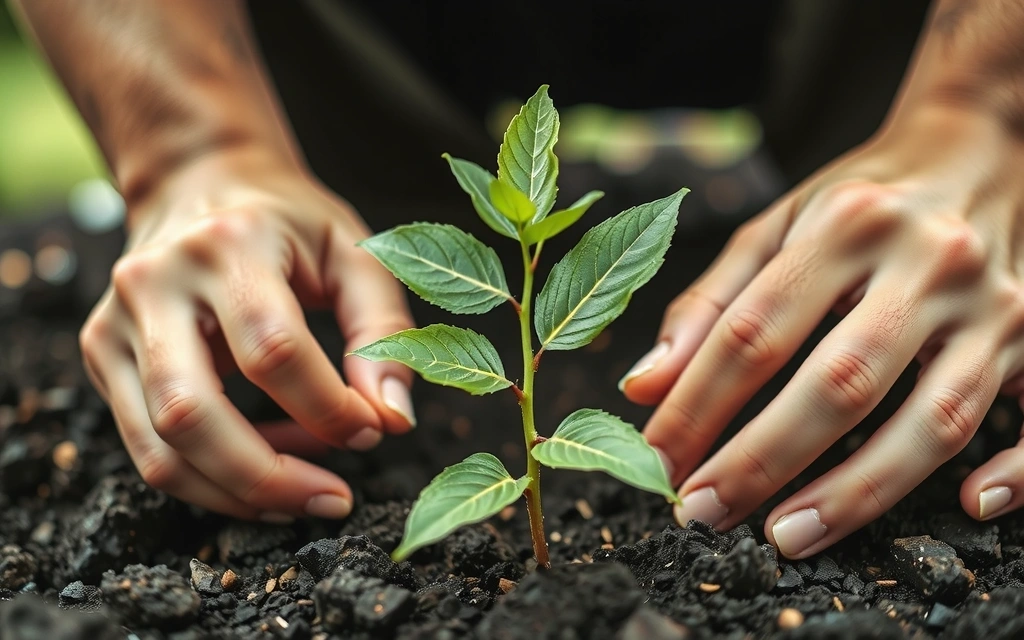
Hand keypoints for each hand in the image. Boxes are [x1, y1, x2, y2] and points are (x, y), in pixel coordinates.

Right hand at [79, 148, 415, 522]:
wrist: (200, 181)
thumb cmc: (289, 222)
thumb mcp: (355, 254)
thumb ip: (383, 330)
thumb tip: (392, 418)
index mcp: (230, 244)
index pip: (274, 350)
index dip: (329, 409)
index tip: (373, 429)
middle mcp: (156, 281)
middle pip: (194, 414)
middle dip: (271, 477)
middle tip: (335, 500)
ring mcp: (115, 321)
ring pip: (161, 447)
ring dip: (240, 492)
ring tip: (305, 491)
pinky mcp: (102, 353)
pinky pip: (148, 447)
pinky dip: (211, 478)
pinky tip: (265, 465)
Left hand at [624, 105, 1023, 557]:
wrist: (979, 148)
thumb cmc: (858, 200)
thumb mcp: (774, 227)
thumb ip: (707, 304)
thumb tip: (642, 389)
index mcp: (844, 225)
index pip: (754, 331)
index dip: (697, 406)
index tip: (657, 461)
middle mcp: (926, 260)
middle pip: (840, 382)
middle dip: (762, 460)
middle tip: (702, 513)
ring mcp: (993, 302)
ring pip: (932, 416)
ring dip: (856, 491)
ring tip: (785, 537)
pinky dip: (1016, 471)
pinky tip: (967, 506)